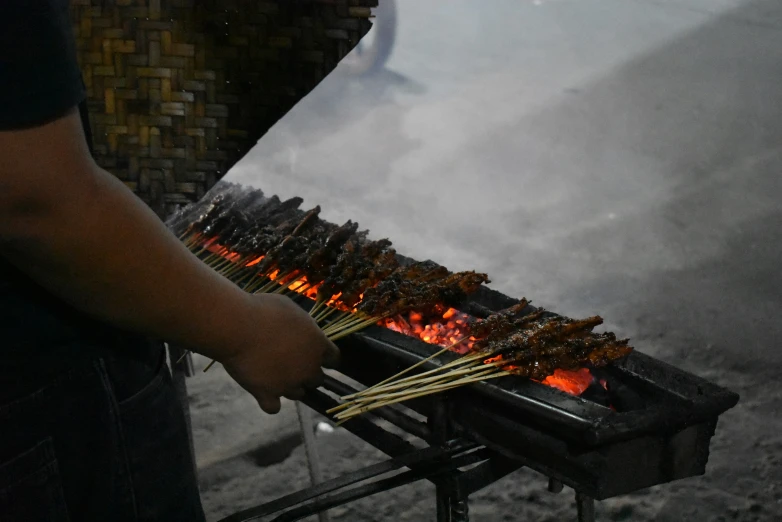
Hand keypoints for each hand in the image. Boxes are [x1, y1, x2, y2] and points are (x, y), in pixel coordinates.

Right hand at [218, 294, 339, 413]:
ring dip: (289, 386)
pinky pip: (273, 407)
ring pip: (297, 394)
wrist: (238, 327)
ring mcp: (289, 384)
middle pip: (317, 379)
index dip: (325, 358)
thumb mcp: (291, 310)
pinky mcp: (268, 395)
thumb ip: (303, 325)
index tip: (317, 355)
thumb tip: (302, 330)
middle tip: (290, 362)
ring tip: (273, 373)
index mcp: (318, 345)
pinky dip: (269, 401)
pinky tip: (262, 390)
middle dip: (306, 373)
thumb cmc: (264, 311)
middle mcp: (309, 368)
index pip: (333, 358)